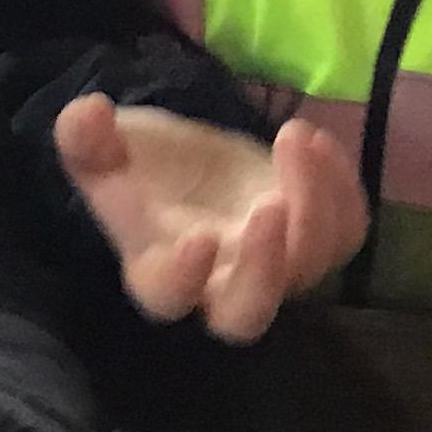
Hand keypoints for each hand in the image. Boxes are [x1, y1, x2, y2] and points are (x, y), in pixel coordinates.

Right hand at [54, 94, 366, 340]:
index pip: (169, 298)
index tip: (197, 235)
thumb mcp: (103, 147)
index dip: (185, 277)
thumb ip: (87, 139)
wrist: (188, 164)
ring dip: (314, 204)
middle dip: (265, 267)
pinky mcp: (313, 240)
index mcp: (157, 269)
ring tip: (292, 138)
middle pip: (247, 316)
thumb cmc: (140, 166)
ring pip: (311, 266)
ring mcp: (273, 267)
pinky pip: (345, 235)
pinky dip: (341, 189)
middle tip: (270, 205)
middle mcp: (219, 282)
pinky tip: (312, 139)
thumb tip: (86, 114)